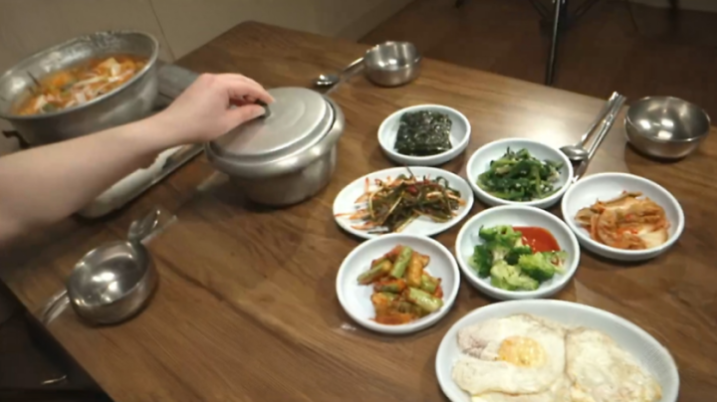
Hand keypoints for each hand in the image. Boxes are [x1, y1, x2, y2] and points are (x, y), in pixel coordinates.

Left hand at [153, 73, 273, 143]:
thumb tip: (260, 109)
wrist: (170, 127)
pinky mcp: (199, 85)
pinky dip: (232, 92)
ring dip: (242, 91)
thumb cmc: (199, 126)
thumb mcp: (226, 122)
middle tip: (263, 102)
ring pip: (230, 81)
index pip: (248, 86)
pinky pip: (221, 84)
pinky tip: (236, 103)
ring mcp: (205, 80)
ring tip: (251, 104)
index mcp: (221, 84)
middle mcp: (214, 77)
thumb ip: (246, 114)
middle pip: (240, 79)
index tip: (271, 103)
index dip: (262, 94)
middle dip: (254, 90)